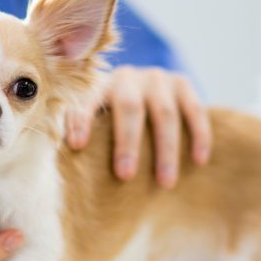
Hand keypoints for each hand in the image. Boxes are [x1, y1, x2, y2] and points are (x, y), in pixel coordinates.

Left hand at [65, 66, 211, 187]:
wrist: (145, 96)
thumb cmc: (110, 124)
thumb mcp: (95, 125)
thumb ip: (81, 135)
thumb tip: (61, 166)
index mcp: (99, 85)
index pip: (88, 100)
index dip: (82, 120)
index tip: (77, 146)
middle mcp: (128, 77)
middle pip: (129, 108)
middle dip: (127, 143)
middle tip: (125, 176)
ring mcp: (158, 78)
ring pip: (164, 114)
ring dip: (165, 150)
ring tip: (165, 183)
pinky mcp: (183, 84)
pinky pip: (195, 110)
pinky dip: (199, 135)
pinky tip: (199, 161)